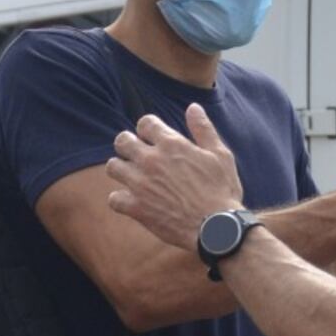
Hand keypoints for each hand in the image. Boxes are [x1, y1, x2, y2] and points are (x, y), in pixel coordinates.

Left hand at [106, 105, 246, 251]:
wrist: (216, 227)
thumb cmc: (222, 190)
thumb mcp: (220, 154)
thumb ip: (203, 129)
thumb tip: (193, 107)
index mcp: (171, 144)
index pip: (145, 123)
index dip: (148, 128)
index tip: (152, 137)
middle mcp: (151, 160)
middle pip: (122, 141)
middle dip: (128, 144)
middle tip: (137, 154)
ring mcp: (141, 184)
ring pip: (113, 167)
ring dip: (121, 169)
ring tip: (133, 176)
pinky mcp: (137, 208)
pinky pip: (114, 199)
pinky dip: (120, 199)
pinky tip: (132, 201)